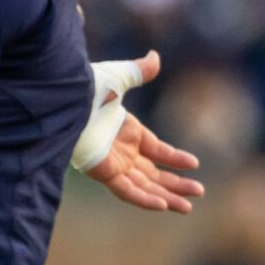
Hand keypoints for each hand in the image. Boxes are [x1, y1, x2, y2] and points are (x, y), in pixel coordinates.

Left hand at [74, 51, 203, 212]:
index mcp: (127, 131)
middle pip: (153, 173)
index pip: (156, 150)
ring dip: (167, 197)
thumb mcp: (118, 78)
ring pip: (144, 186)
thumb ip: (138, 71)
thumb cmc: (87, 88)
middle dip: (176, 184)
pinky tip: (164, 206)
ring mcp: (113, 164)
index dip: (175, 158)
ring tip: (188, 208)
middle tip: (198, 192)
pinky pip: (127, 191)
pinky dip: (144, 199)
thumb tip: (155, 57)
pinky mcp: (103, 172)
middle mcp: (122, 151)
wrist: (66, 100)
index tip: (195, 163)